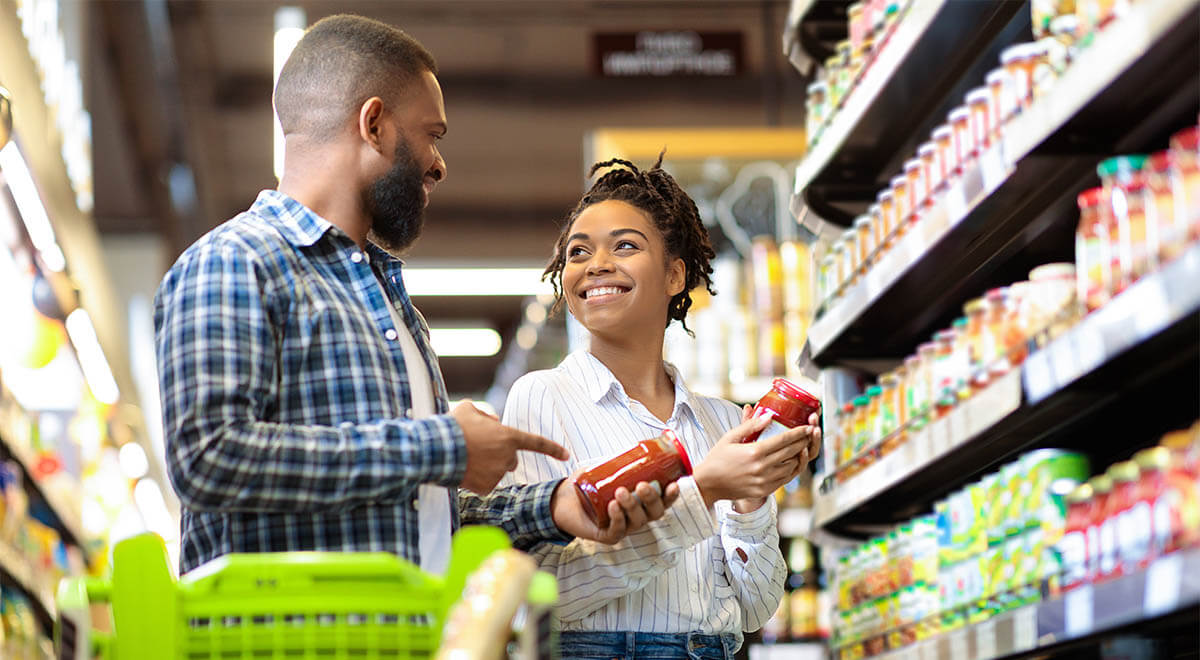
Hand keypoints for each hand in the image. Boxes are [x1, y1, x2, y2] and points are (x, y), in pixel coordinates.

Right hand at [452, 401, 568, 493]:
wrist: (437, 449)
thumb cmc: (453, 427)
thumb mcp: (469, 409)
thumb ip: (486, 416)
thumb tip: (494, 425)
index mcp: (509, 437)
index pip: (537, 443)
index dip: (553, 449)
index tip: (567, 455)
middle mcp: (508, 457)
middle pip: (511, 460)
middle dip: (500, 456)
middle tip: (478, 449)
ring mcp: (498, 474)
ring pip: (496, 471)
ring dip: (485, 466)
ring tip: (466, 457)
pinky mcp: (486, 488)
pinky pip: (485, 484)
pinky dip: (476, 479)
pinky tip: (464, 470)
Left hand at [550, 471, 679, 543]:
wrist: (562, 500)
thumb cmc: (588, 485)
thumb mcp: (606, 469)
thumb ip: (619, 458)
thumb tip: (634, 445)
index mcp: (641, 502)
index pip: (663, 501)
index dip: (672, 496)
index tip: (674, 484)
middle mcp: (637, 517)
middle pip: (655, 513)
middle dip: (652, 499)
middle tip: (641, 486)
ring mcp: (624, 528)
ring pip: (638, 522)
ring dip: (632, 506)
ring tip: (620, 492)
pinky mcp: (608, 536)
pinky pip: (618, 531)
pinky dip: (618, 518)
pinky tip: (612, 507)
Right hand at [693, 407, 821, 511]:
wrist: (708, 484)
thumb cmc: (717, 458)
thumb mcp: (730, 437)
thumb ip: (750, 425)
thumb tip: (769, 416)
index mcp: (754, 452)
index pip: (784, 440)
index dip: (799, 432)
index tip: (808, 426)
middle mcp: (762, 467)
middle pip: (792, 452)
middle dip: (804, 441)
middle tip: (811, 433)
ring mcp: (765, 481)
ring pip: (792, 467)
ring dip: (800, 455)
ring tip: (804, 446)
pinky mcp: (765, 490)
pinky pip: (785, 479)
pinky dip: (792, 469)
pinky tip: (794, 461)